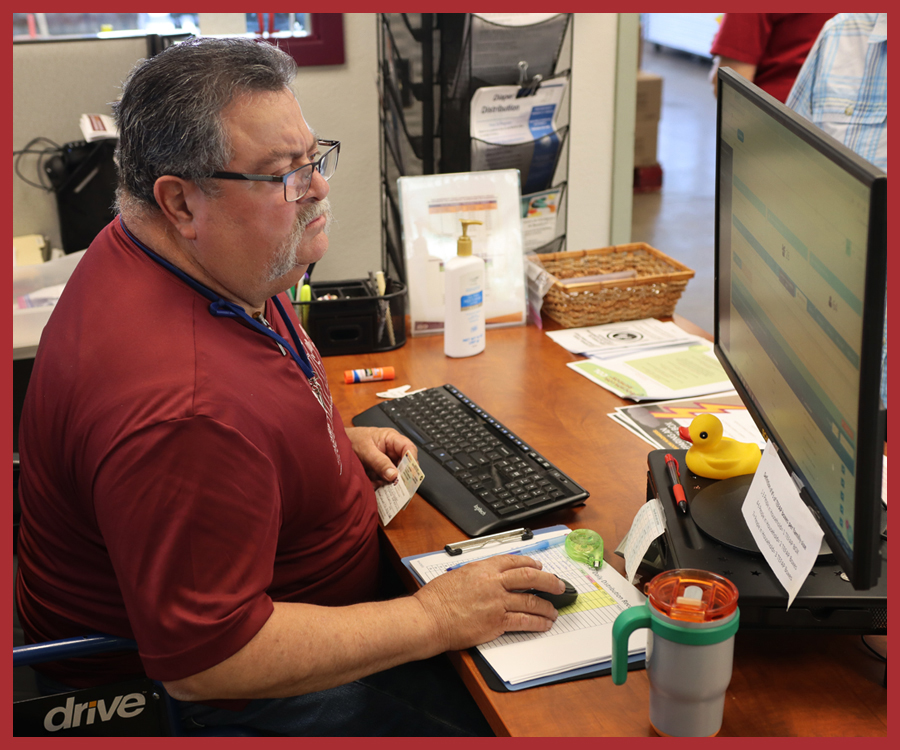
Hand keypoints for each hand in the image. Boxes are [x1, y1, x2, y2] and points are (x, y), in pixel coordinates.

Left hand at [345, 426, 416, 484]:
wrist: (337, 445)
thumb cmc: (352, 439)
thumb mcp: (366, 450)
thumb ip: (380, 462)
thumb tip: (393, 474)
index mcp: (392, 439)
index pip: (409, 449)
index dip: (412, 461)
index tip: (410, 474)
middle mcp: (391, 451)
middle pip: (404, 465)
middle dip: (400, 476)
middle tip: (397, 486)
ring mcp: (386, 462)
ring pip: (395, 475)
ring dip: (388, 483)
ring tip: (379, 484)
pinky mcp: (379, 471)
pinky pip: (384, 481)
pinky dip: (379, 485)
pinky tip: (372, 485)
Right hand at [413, 555, 564, 651]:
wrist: (429, 618)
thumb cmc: (436, 599)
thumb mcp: (457, 575)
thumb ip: (477, 575)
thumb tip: (489, 578)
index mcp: (483, 568)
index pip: (513, 561)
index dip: (530, 562)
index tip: (538, 565)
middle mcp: (493, 582)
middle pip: (530, 577)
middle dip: (548, 580)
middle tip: (558, 584)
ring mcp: (497, 602)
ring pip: (531, 600)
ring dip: (546, 606)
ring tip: (553, 610)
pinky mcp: (497, 622)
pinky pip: (524, 621)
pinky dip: (537, 622)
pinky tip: (543, 624)